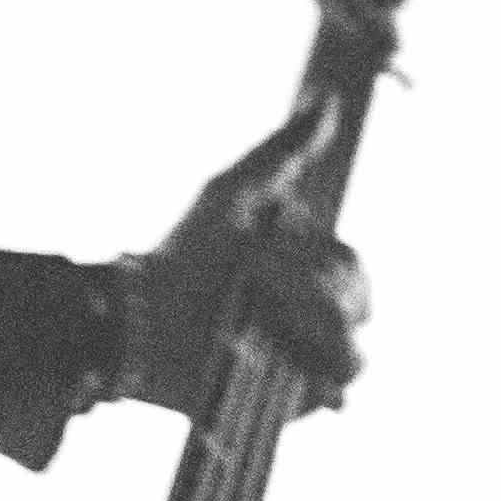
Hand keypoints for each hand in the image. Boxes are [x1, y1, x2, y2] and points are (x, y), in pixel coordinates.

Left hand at [115, 115, 368, 412]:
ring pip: (352, 348)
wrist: (142, 320)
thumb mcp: (233, 192)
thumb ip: (283, 150)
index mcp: (308, 271)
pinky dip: (318, 375)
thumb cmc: (184, 252)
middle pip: (359, 302)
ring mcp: (306, 358)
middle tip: (251, 280)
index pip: (352, 266)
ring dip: (304, 326)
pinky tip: (301, 369)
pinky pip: (337, 388)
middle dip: (306, 287)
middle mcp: (315, 316)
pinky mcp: (294, 400)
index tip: (264, 250)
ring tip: (257, 318)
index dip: (318, 260)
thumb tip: (329, 101)